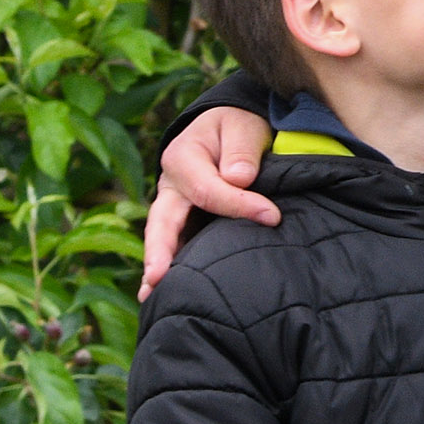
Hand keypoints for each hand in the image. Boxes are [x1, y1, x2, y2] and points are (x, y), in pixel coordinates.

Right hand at [140, 105, 276, 298]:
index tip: (272, 216)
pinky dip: (171, 269)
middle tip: (158, 278)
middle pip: (163, 222)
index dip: (239, 206)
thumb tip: (240, 178)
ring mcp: (173, 207)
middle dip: (160, 250)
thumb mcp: (243, 126)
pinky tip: (164, 296)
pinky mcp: (183, 223)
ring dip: (158, 268)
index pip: (208, 190)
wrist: (232, 130)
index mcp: (183, 157)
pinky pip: (177, 246)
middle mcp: (170, 186)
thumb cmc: (239, 127)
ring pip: (163, 239)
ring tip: (151, 297)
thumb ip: (242, 150)